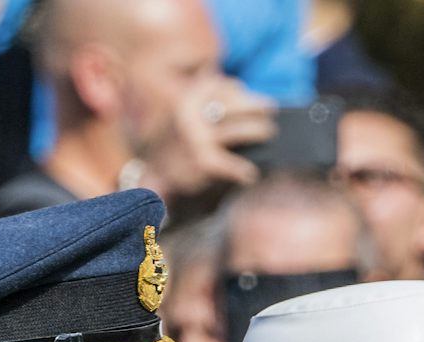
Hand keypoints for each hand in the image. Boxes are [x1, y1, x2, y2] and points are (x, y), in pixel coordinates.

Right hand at [138, 77, 274, 199]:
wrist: (152, 174)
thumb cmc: (174, 142)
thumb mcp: (184, 113)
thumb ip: (205, 101)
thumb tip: (243, 94)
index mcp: (188, 98)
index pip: (221, 85)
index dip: (237, 90)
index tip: (245, 94)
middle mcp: (192, 115)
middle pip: (234, 105)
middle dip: (255, 106)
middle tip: (271, 109)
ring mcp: (197, 138)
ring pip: (237, 130)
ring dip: (257, 131)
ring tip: (267, 133)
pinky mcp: (203, 161)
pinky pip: (232, 164)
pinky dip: (243, 171)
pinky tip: (250, 175)